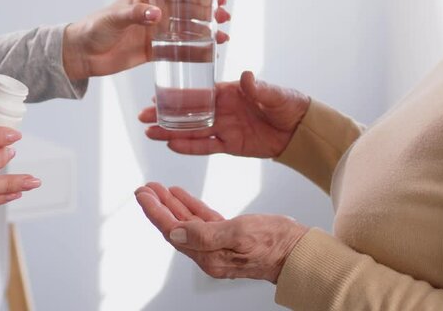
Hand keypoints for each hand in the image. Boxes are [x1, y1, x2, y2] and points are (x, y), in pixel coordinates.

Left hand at [62, 0, 230, 79]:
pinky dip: (193, 52)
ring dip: (205, 34)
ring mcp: (154, 32)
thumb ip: (136, 15)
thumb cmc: (94, 29)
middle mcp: (154, 12)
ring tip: (223, 39)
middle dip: (209, 14)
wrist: (81, 54)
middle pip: (188, 11)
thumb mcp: (114, 19)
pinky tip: (208, 54)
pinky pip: (177, 50)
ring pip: (186, 31)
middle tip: (225, 20)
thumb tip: (158, 14)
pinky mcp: (152, 51)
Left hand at [135, 182, 308, 283]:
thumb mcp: (240, 233)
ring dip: (171, 204)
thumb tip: (176, 231)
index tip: (142, 195)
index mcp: (209, 255)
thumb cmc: (276, 243)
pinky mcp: (229, 237)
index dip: (154, 212)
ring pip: (187, 222)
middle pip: (175, 226)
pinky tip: (181, 195)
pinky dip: (190, 206)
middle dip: (158, 206)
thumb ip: (205, 234)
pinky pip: (202, 220)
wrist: (301, 251)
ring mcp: (218, 245)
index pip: (172, 231)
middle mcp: (209, 253)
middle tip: (145, 188)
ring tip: (158, 188)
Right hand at [139, 71, 309, 157]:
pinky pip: (206, 147)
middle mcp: (222, 109)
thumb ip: (259, 88)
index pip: (197, 93)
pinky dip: (190, 147)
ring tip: (149, 133)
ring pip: (192, 131)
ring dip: (171, 132)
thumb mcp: (275, 94)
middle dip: (165, 115)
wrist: (302, 130)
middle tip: (143, 118)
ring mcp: (224, 128)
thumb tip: (246, 76)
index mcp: (229, 92)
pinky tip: (171, 146)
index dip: (177, 96)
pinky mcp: (230, 145)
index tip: (157, 98)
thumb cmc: (289, 104)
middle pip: (188, 113)